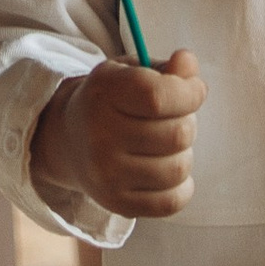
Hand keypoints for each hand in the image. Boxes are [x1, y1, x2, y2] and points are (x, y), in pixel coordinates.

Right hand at [34, 49, 204, 222]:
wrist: (70, 140)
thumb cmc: (114, 101)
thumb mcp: (134, 73)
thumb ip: (167, 69)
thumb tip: (188, 63)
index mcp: (103, 91)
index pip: (159, 96)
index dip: (189, 93)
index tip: (194, 91)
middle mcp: (98, 135)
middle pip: (177, 134)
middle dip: (187, 123)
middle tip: (173, 119)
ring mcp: (105, 174)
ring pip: (178, 169)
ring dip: (183, 154)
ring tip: (166, 145)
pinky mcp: (115, 202)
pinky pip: (171, 202)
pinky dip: (181, 187)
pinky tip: (166, 169)